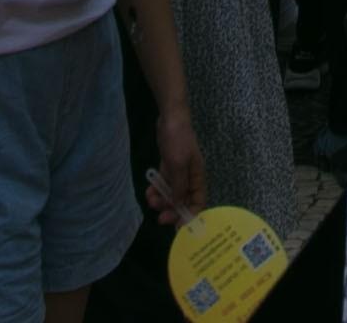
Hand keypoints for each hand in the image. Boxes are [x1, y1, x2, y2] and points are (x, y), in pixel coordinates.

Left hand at [146, 103, 206, 218]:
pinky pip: (163, 183)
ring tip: (151, 200)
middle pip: (183, 201)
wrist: (170, 118)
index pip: (198, 203)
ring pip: (171, 193)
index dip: (190, 217)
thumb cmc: (178, 140)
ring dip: (161, 200)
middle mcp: (190, 178)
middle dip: (172, 210)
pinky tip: (149, 191)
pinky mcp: (169, 166)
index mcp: (197, 178)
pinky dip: (157, 189)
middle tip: (160, 218)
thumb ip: (179, 186)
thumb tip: (179, 205)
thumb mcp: (178, 165)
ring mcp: (179, 172)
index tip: (178, 228)